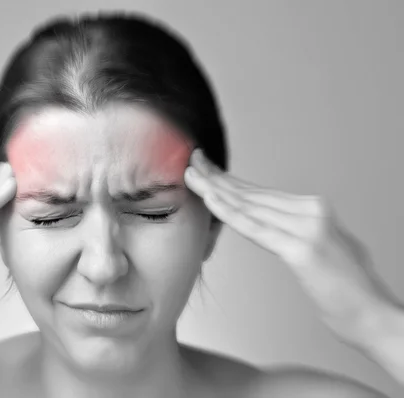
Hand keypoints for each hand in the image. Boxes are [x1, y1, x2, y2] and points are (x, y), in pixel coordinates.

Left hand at [183, 148, 394, 342]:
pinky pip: (256, 228)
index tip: (206, 171)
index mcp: (313, 209)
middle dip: (217, 178)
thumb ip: (295, 232)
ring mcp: (307, 227)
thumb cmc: (346, 290)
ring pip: (249, 205)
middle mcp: (311, 211)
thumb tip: (270, 225)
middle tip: (191, 163)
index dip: (229, 180)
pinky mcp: (301, 249)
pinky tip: (210, 200)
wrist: (374, 316)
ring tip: (191, 176)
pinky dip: (229, 212)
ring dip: (216, 189)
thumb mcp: (322, 248)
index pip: (260, 192)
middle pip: (252, 193)